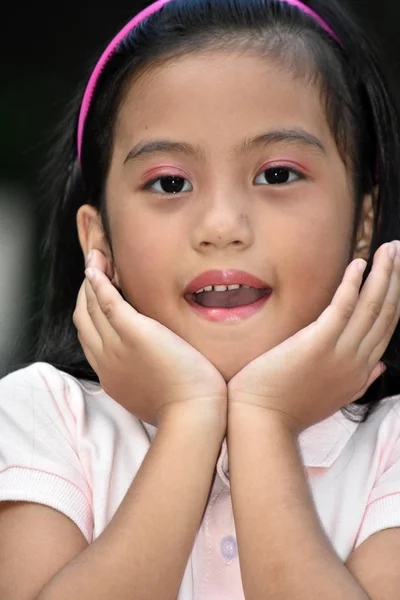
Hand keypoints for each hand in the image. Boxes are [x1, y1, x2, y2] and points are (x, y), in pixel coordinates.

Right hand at [73, 250, 226, 426]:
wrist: (193, 414)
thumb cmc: (184, 406)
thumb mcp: (153, 392)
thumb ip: (145, 374)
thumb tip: (152, 363)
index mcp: (110, 374)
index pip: (90, 336)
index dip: (89, 312)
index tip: (97, 294)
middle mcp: (106, 359)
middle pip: (84, 318)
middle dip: (85, 291)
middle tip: (94, 268)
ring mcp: (117, 346)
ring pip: (91, 306)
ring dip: (90, 279)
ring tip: (97, 257)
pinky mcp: (134, 334)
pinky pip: (107, 302)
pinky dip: (99, 281)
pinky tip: (98, 266)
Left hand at [228, 242, 399, 433]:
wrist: (262, 421)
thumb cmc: (289, 407)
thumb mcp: (335, 397)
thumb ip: (360, 379)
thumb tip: (379, 365)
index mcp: (360, 371)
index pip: (386, 327)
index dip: (394, 297)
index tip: (395, 275)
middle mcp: (358, 361)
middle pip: (385, 313)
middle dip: (394, 279)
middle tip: (398, 251)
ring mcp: (340, 353)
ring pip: (371, 307)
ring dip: (383, 274)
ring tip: (389, 250)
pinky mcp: (317, 343)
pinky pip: (342, 307)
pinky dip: (353, 284)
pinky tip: (358, 263)